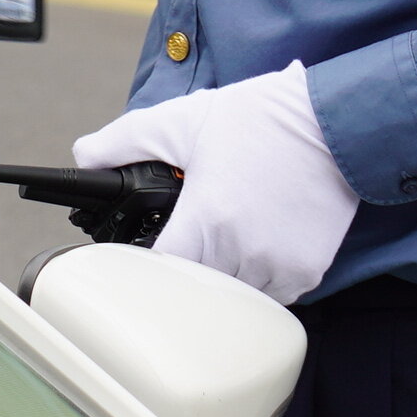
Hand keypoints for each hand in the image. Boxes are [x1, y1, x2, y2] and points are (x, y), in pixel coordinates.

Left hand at [76, 64, 357, 304]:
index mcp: (206, 220)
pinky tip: (260, 243)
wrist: (332, 120)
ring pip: (235, 297)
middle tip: (191, 238)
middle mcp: (242, 252)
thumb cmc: (259, 119)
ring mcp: (278, 266)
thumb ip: (124, 141)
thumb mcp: (182, 121)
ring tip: (228, 237)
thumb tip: (84, 157)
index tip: (151, 250)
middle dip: (189, 266)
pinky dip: (261, 279)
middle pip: (197, 288)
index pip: (159, 273)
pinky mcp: (307, 271)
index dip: (150, 264)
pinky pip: (273, 295)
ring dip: (226, 276)